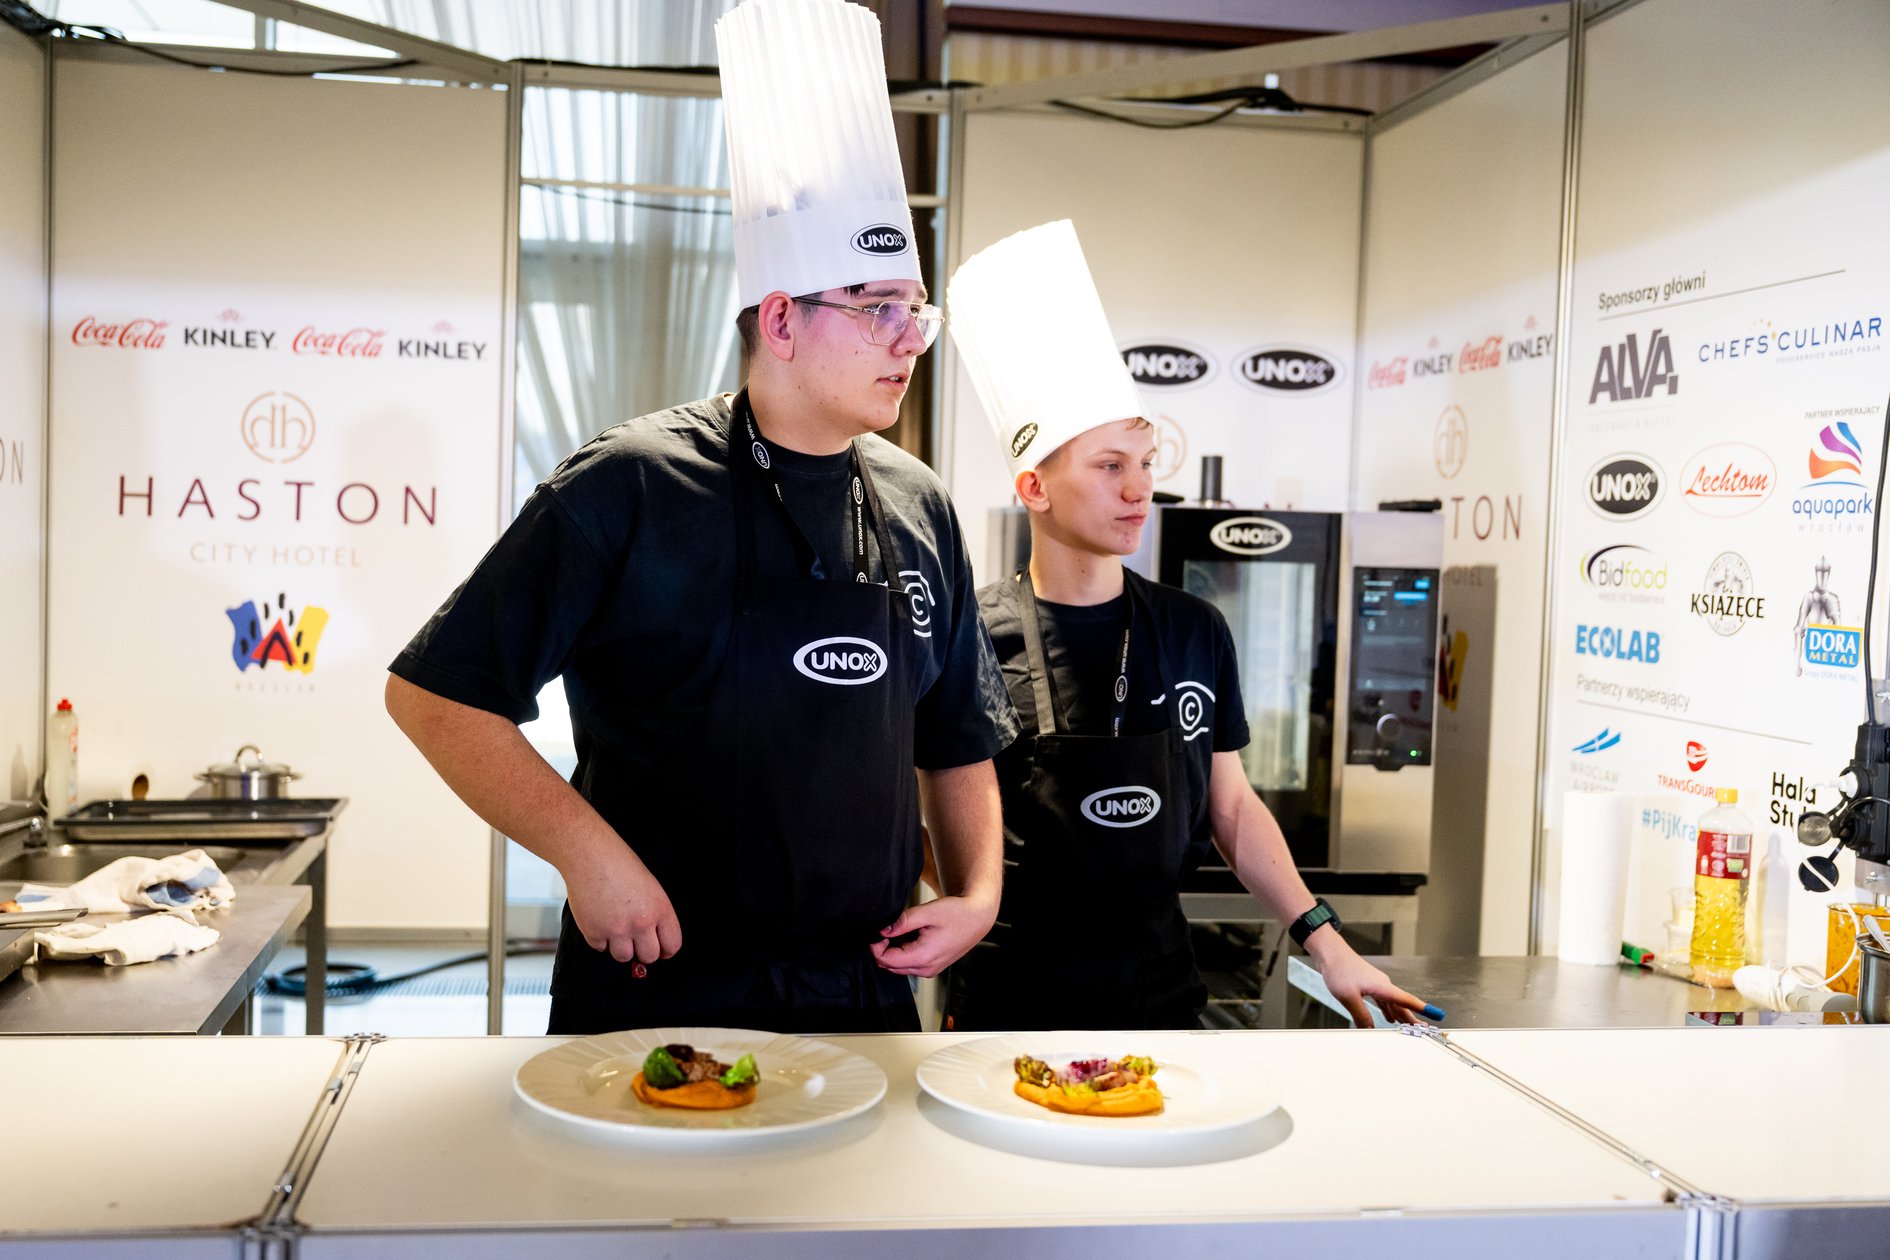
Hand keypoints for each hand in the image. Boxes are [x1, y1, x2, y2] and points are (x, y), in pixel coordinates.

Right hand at [564, 842, 681, 966]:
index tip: (661, 950)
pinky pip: (600, 949)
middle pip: (649, 957)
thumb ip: (655, 914)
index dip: (666, 950)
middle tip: (635, 939)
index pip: (672, 945)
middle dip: (643, 950)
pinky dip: (599, 939)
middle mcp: (641, 922)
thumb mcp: (650, 887)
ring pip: (624, 957)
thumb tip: (654, 938)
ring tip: (616, 927)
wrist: (590, 855)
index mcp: (660, 909)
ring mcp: (617, 930)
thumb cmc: (619, 864)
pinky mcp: (594, 932)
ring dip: (620, 947)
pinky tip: (600, 920)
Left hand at [870, 893, 996, 976]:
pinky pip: (910, 964)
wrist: (978, 917)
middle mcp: (926, 969)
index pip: (886, 960)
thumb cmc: (957, 913)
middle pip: (890, 966)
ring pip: (899, 966)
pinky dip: (905, 952)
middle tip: (890, 928)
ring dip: (894, 950)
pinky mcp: (933, 966)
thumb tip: (882, 930)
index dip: (876, 946)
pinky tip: (913, 935)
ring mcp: (930, 970)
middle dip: (883, 948)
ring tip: (905, 930)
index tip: (879, 930)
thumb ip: (902, 922)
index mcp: (923, 957)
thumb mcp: (927, 912)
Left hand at [1305, 930, 1426, 1027]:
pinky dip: (1389, 1009)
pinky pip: (1384, 1000)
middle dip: (1413, 1018)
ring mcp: (1376, 984)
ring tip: (1409, 1027)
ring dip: (1401, 1015)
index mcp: (1382, 987)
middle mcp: (1383, 985)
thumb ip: (1361, 1015)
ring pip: (1393, 1003)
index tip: (1436, 1015)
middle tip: (1425, 1029)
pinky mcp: (1368, 985)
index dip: (1422, 1009)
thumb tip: (1370, 1029)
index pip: (1407, 1000)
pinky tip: (1389, 1017)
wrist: (1330, 953)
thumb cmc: (1339, 968)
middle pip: (1402, 1004)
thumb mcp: (1349, 997)